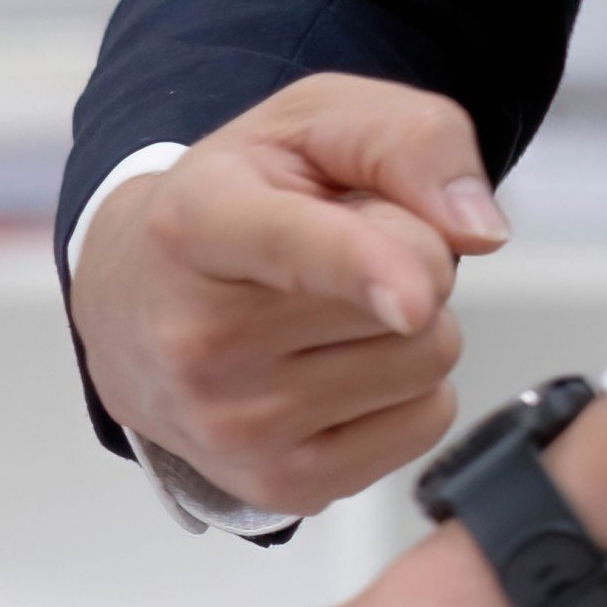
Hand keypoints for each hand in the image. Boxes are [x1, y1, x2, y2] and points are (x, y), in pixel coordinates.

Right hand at [70, 73, 508, 514]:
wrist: (128, 299)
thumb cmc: (234, 200)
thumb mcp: (309, 124)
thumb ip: (406, 140)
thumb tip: (478, 232)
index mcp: (195, 227)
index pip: (290, 248)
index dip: (361, 266)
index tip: (410, 297)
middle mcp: (198, 338)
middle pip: (413, 303)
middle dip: (408, 268)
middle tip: (333, 259)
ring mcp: (232, 424)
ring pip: (426, 364)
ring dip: (405, 331)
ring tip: (325, 313)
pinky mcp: (276, 483)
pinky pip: (424, 423)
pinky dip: (402, 391)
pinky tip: (333, 369)